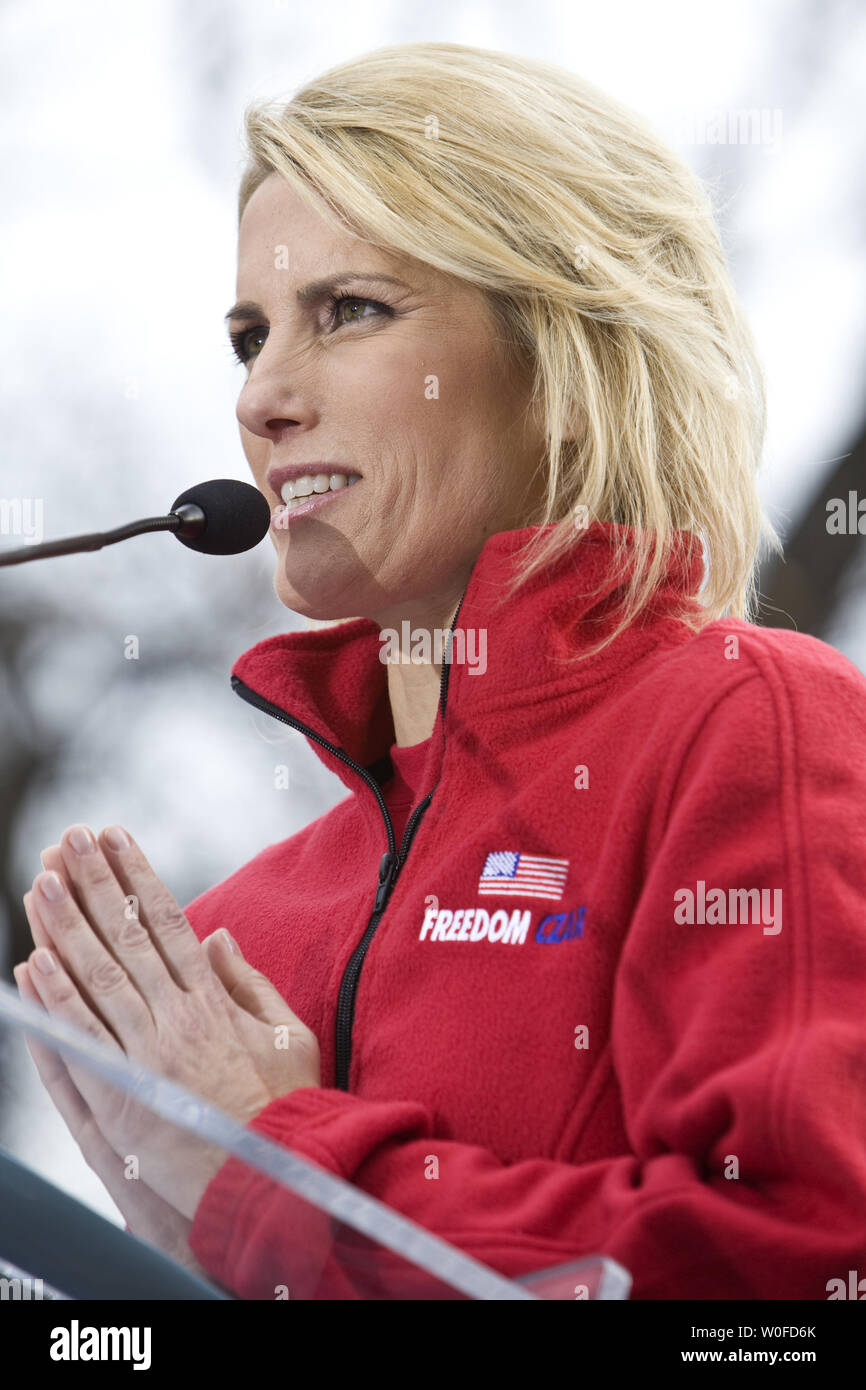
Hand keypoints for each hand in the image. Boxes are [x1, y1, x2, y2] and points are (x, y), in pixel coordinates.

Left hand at [16, 824, 320, 1221]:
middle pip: (126, 937)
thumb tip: (216, 936)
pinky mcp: (124, 1097)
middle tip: (67, 837)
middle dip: (94, 882)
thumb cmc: (288, 1111)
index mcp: (215, 1000)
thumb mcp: (290, 1037)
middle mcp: (177, 1018)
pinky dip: (56, 1002)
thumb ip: (250, 984)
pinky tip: (34, 963)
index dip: (139, 875)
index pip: (169, 922)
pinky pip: (83, 1041)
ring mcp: (147, 1056)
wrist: (274, 1181)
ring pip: (97, 978)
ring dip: (65, 926)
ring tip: (40, 880)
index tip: (116, 836)